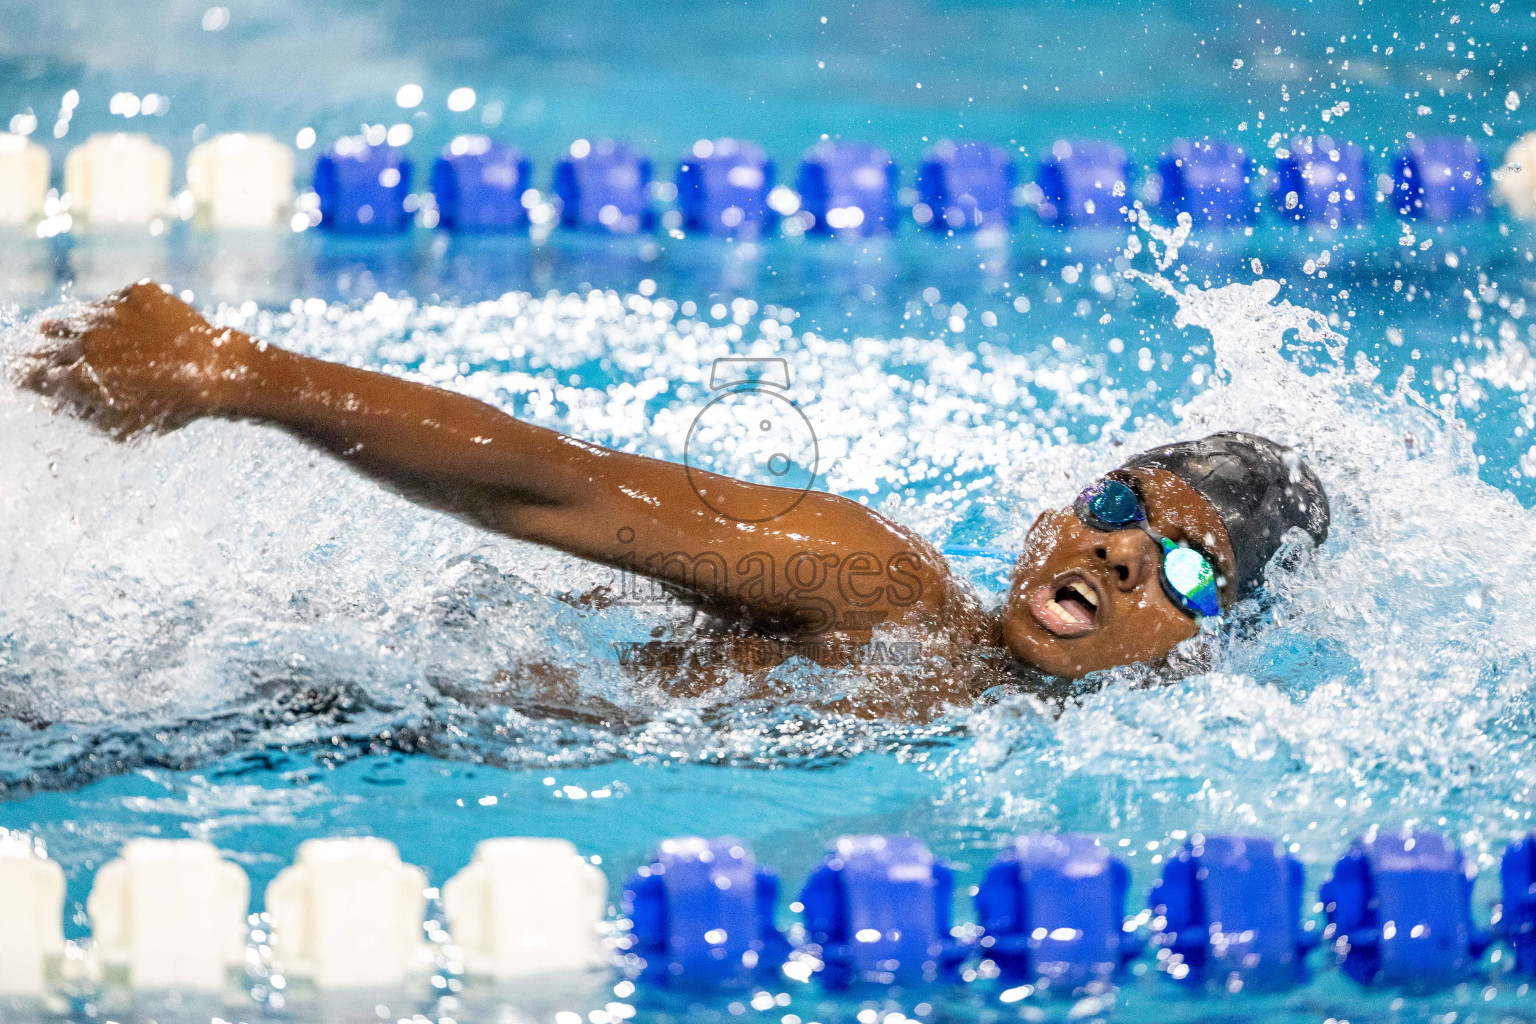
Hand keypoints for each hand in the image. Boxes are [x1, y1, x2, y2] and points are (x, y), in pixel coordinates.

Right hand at [19, 281, 249, 435]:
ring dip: (70, 326)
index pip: (32, 372)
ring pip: (78, 315)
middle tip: (43, 351)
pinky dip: (115, 312)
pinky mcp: (137, 293)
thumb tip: (53, 404)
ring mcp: (111, 312)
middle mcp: (87, 340)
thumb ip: (83, 414)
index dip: (27, 374)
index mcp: (79, 376)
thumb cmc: (173, 408)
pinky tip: (121, 324)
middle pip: (48, 341)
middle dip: (42, 349)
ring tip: (63, 332)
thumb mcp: (123, 426)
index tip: (28, 375)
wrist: (219, 373)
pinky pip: (116, 301)